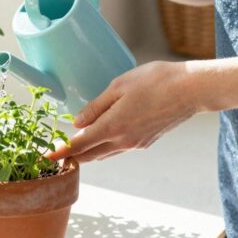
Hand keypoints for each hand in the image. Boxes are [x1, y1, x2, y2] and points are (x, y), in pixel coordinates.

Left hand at [47, 61, 200, 162]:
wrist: (191, 90)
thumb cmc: (156, 81)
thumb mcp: (119, 86)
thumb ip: (96, 106)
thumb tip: (77, 123)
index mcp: (113, 126)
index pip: (79, 145)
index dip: (60, 152)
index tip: (46, 156)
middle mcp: (123, 141)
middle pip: (90, 155)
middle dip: (72, 157)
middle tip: (57, 154)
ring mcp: (137, 144)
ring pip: (105, 153)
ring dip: (89, 153)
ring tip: (76, 147)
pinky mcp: (147, 141)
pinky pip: (120, 148)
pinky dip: (106, 146)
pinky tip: (104, 135)